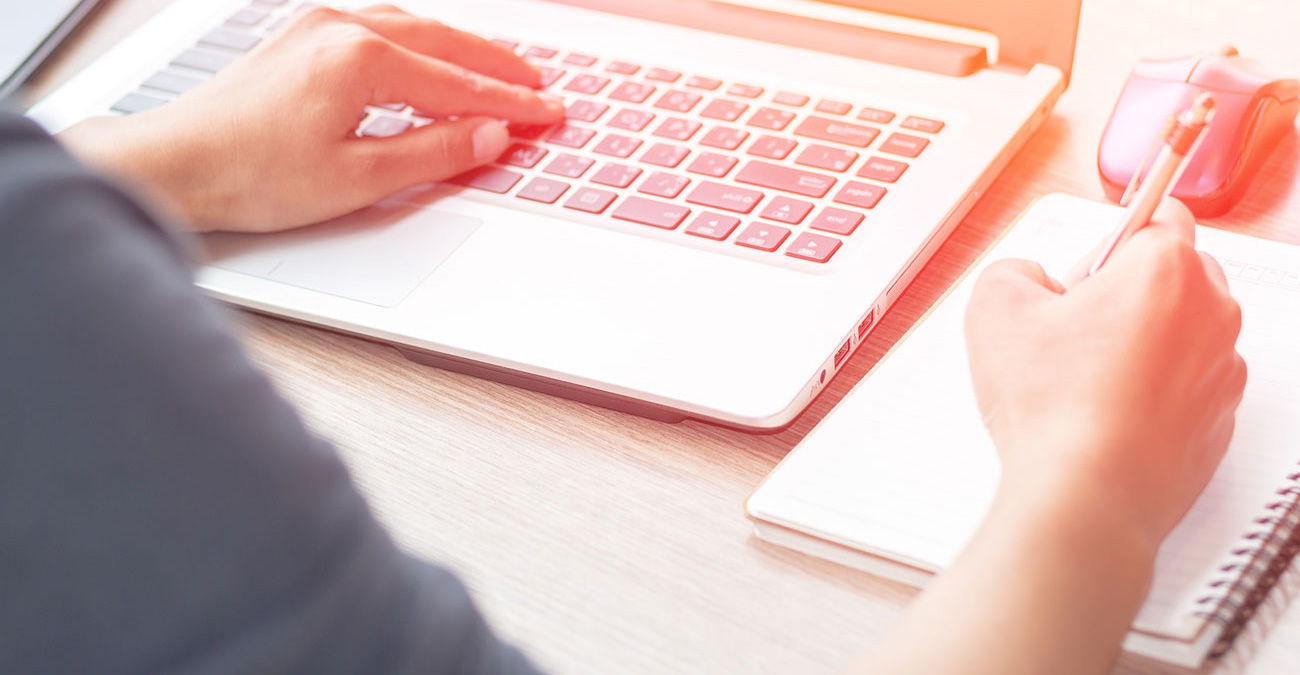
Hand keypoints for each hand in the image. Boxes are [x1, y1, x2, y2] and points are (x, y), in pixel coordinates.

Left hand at [58, 5, 564, 232]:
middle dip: (498, 67)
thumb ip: (434, 153)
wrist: (176, 164)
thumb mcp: (359, 179)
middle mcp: (342, 27)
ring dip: (463, 51)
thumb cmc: (253, 175)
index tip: (548, 114)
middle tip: (539, 87)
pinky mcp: (302, 35)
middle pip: (445, 43)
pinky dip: (422, 45)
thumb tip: (489, 136)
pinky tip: (434, 60)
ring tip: (500, 72)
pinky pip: (382, 28)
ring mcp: (318, 25)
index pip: (460, 84)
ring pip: (414, 29)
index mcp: (361, 59)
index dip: (511, 104)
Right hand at [963, 199, 1246, 549]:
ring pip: (1180, 331)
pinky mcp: (1219, 420)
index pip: (1161, 212)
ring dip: (1140, 341)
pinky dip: (1151, 391)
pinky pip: (1184, 385)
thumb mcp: (994, 308)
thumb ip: (1014, 269)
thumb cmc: (1054, 409)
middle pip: (1173, 274)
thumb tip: (1030, 279)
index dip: (1113, 233)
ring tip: (1082, 380)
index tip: (1095, 254)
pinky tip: (1103, 415)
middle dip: (1125, 289)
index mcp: (1165, 269)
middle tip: (1071, 326)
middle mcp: (1210, 313)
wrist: (1086, 498)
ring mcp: (1222, 371)